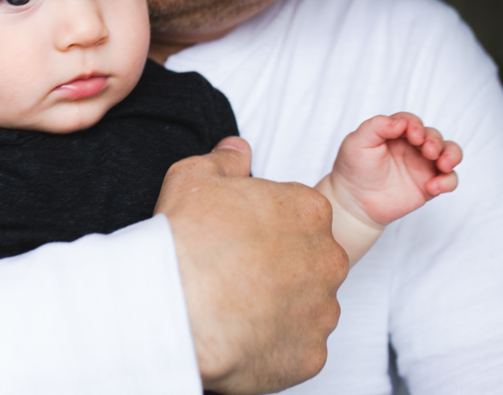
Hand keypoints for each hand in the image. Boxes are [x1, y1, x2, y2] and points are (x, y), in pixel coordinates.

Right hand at [155, 137, 345, 394]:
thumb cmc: (186, 238)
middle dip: (281, 263)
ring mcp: (322, 310)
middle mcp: (328, 259)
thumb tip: (239, 150)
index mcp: (309, 211)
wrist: (174, 307)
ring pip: (308, 303)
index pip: (300, 213)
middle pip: (311, 258)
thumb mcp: (195, 177)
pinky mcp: (311, 354)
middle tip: (238, 270)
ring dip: (281, 303)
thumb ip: (226, 159)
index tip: (241, 235)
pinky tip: (242, 333)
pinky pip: (299, 345)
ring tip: (236, 305)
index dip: (267, 223)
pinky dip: (275, 341)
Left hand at [329, 112, 461, 227]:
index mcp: (395, 133)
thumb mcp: (357, 142)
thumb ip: (376, 127)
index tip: (413, 135)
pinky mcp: (428, 185)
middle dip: (435, 140)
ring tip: (443, 164)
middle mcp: (412, 147)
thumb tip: (401, 122)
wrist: (353, 201)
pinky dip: (448, 181)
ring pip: (449, 153)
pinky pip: (449, 180)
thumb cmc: (353, 168)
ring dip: (451, 155)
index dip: (416, 126)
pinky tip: (433, 187)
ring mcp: (422, 166)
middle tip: (428, 151)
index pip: (412, 122)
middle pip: (434, 135)